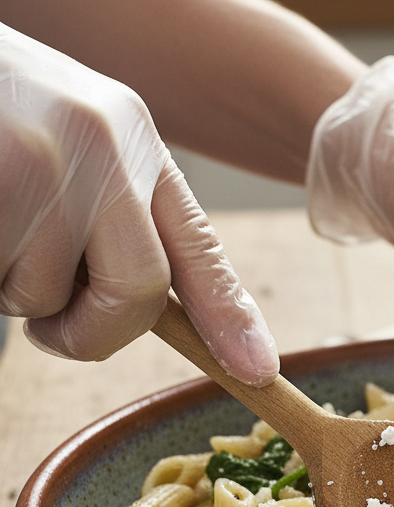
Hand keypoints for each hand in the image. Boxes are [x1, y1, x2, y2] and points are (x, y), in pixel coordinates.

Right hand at [0, 23, 277, 384]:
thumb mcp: (73, 143)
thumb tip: (160, 305)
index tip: (257, 368)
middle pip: (139, 292)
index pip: (198, 246)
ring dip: (13, 287)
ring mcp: (37, 160)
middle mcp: (100, 143)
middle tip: (51, 324)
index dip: (229, 316)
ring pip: (46, 294)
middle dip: (94, 330)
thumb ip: (121, 214)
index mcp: (133, 137)